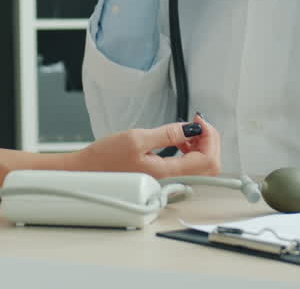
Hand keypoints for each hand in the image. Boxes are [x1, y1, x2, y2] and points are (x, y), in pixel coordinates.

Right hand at [71, 116, 220, 178]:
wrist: (89, 172)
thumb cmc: (106, 158)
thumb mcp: (137, 138)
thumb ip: (166, 134)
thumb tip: (191, 129)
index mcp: (167, 171)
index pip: (207, 159)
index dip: (210, 137)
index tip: (199, 121)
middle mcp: (171, 178)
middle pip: (210, 163)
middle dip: (209, 140)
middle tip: (196, 123)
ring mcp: (168, 177)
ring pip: (201, 164)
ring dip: (200, 143)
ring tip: (185, 130)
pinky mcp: (163, 174)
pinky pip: (188, 164)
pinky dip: (190, 148)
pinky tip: (177, 139)